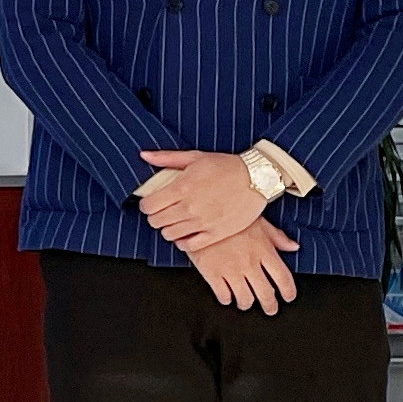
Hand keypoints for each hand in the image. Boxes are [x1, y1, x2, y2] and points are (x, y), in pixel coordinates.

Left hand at [138, 149, 269, 251]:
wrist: (258, 178)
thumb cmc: (227, 166)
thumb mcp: (195, 157)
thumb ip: (166, 158)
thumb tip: (144, 155)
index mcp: (182, 187)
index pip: (148, 206)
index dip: (146, 205)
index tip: (151, 203)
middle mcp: (189, 207)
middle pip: (156, 221)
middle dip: (155, 216)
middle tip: (163, 212)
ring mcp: (202, 222)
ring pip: (169, 235)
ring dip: (168, 229)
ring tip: (175, 221)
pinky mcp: (215, 233)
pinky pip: (189, 246)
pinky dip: (183, 242)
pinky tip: (186, 233)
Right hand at [186, 222, 301, 314]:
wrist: (201, 211)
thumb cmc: (230, 214)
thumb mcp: (259, 221)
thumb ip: (278, 237)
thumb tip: (294, 247)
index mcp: (263, 250)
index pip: (283, 278)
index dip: (289, 292)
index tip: (288, 297)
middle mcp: (249, 263)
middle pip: (266, 294)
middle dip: (270, 306)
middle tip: (270, 308)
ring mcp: (230, 270)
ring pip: (245, 299)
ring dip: (247, 303)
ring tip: (246, 301)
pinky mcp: (212, 273)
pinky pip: (223, 296)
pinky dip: (227, 299)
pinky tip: (227, 295)